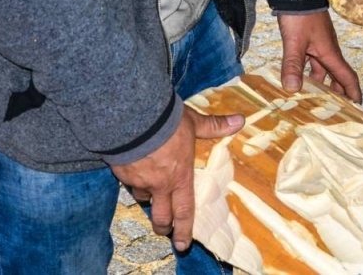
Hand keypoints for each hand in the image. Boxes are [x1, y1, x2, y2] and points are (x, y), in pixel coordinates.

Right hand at [112, 107, 242, 251]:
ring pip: (142, 197)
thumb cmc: (168, 121)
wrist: (135, 117)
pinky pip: (127, 182)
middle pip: (161, 216)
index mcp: (180, 177)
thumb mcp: (193, 123)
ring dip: (146, 197)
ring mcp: (140, 181)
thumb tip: (239, 120)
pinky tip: (131, 169)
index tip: (183, 245)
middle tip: (164, 231)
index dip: (184, 230)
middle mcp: (160, 184)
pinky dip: (131, 178)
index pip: (185, 211)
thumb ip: (214, 126)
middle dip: (163, 227)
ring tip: (147, 190)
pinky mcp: (122, 174)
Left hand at [278, 10, 362, 102]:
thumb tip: (292, 89)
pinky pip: (311, 62)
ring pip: (322, 70)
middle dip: (337, 94)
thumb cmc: (300, 16)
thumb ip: (293, 65)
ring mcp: (319, 46)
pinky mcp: (308, 41)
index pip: (347, 78)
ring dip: (319, 84)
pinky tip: (296, 79)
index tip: (357, 108)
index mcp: (331, 54)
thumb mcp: (295, 42)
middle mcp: (328, 51)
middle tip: (334, 110)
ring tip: (312, 100)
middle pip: (336, 77)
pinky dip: (307, 73)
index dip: (353, 93)